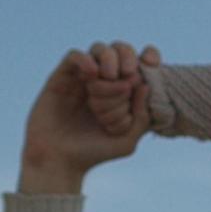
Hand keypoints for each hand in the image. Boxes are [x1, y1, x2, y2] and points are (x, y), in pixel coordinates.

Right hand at [19, 48, 150, 192]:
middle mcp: (104, 81)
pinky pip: (75, 56)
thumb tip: (144, 86)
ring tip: (109, 76)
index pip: (140, 62)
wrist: (59, 161)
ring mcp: (83, 78)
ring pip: (99, 49)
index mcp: (124, 92)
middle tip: (128, 74)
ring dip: (109, 58)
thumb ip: (141, 117)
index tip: (151, 63)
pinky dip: (85, 59)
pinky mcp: (62, 78)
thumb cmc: (93, 153)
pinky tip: (91, 74)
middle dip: (128, 57)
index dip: (149, 56)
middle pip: (120, 50)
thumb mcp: (126, 141)